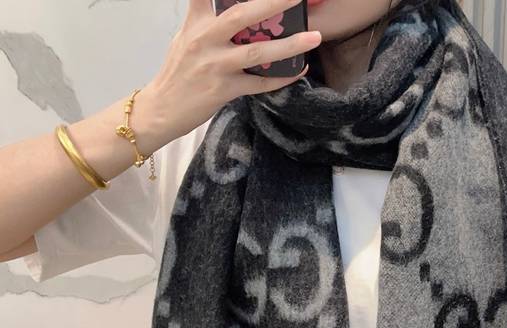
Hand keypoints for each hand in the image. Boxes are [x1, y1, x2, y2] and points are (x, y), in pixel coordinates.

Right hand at [137, 0, 321, 151]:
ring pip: (257, 52)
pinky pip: (259, 84)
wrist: (162, 108)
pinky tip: (298, 71)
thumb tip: (233, 6)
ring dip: (289, 45)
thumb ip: (207, 18)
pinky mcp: (224, 90)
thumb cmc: (178, 71)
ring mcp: (215, 65)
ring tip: (313, 37)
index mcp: (197, 21)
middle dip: (273, 3)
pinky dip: (281, 78)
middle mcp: (206, 39)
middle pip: (243, 14)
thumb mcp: (186, 36)